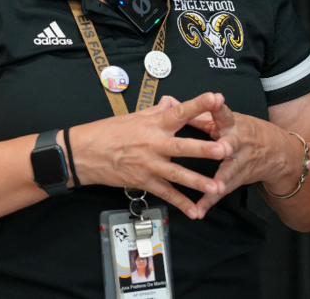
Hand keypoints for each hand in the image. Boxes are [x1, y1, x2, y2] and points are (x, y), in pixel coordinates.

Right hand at [71, 92, 225, 218]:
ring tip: (218, 187)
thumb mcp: (132, 116)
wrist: (83, 153)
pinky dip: (181, 203)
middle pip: (182, 147)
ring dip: (198, 181)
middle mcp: (153, 144)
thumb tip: (173, 102)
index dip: (198, 105)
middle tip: (225, 150)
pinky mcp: (143, 182)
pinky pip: (165, 194)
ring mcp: (149, 165)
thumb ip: (156, 111)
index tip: (216, 98)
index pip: (179, 112)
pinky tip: (196, 210)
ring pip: (177, 174)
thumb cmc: (107, 132)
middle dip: (204, 149)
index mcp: (152, 124)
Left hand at [192, 94, 301, 216]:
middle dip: (226, 146)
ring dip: (222, 178)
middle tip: (221, 148)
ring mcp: (240, 162)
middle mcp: (237, 142)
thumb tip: (172, 102)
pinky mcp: (238, 179)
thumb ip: (200, 114)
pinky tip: (199, 210)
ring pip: (229, 171)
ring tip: (214, 187)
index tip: (216, 98)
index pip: (224, 112)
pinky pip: (222, 191)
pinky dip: (210, 201)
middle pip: (232, 143)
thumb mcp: (226, 120)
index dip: (219, 106)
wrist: (276, 153)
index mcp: (231, 124)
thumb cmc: (245, 131)